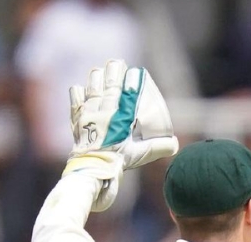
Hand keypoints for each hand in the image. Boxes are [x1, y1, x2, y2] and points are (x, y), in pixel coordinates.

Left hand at [65, 59, 179, 211]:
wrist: (91, 170)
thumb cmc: (117, 161)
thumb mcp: (140, 154)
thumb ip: (158, 147)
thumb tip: (175, 144)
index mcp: (121, 118)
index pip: (128, 94)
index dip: (131, 80)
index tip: (135, 70)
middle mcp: (104, 113)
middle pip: (109, 86)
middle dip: (113, 72)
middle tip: (117, 63)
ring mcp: (89, 116)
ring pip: (92, 90)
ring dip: (95, 79)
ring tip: (99, 71)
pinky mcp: (77, 122)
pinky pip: (75, 103)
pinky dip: (77, 95)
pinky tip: (79, 88)